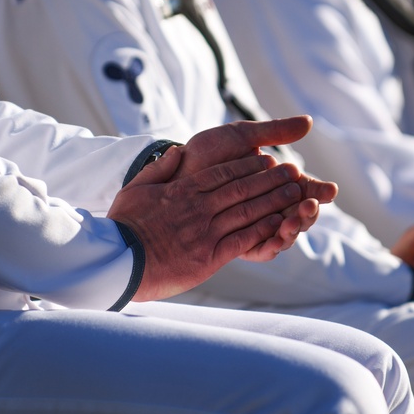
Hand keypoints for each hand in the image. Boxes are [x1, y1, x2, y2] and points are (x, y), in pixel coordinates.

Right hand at [109, 117, 324, 301]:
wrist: (118, 261)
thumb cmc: (124, 226)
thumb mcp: (135, 189)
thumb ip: (159, 169)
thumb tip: (179, 151)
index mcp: (182, 191)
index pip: (223, 173)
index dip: (248, 165)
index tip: (266, 159)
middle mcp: (198, 208)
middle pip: (241, 188)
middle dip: (270, 178)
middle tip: (292, 171)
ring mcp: (205, 232)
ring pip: (247, 211)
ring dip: (274, 200)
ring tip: (295, 192)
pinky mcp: (209, 257)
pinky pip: (242, 238)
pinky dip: (263, 228)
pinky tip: (279, 221)